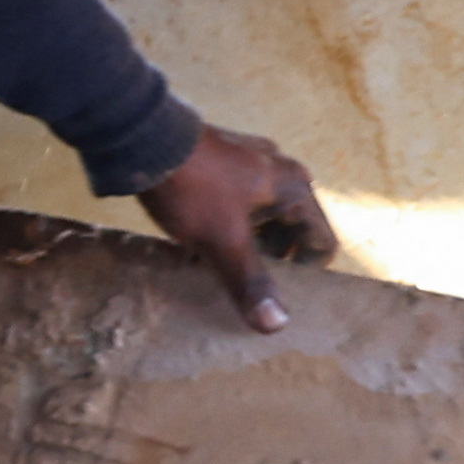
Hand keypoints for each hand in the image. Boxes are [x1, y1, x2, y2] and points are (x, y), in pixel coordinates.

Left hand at [139, 124, 330, 330]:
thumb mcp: (223, 241)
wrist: (141, 138)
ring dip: (246, 248)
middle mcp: (281, 173)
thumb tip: (276, 325)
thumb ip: (250, 282)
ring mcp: (250, 166)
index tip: (274, 294)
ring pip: (262, 221)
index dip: (305, 274)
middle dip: (273, 263)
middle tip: (246, 289)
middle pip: (292, 233)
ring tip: (220, 273)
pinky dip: (227, 229)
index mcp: (295, 188)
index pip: (322, 242)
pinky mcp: (221, 165)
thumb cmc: (192, 189)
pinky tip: (198, 249)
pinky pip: (237, 207)